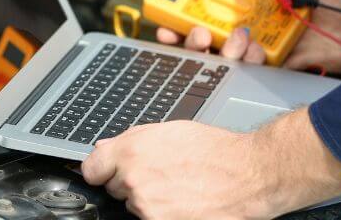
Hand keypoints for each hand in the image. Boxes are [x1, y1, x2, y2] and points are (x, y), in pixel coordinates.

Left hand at [81, 109, 340, 219]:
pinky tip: (183, 201)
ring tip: (178, 186)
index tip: (110, 171)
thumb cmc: (215, 150)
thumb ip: (132, 140)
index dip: (103, 169)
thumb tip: (106, 148)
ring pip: (134, 206)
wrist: (249, 175)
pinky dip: (163, 213)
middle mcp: (133, 180)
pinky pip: (151, 218)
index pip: (91, 169)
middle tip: (162, 173)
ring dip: (149, 199)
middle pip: (114, 188)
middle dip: (131, 181)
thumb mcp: (170, 130)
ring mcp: (146, 207)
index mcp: (131, 150)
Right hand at [155, 0, 340, 73]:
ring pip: (221, 56)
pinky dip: (247, 58)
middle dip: (189, 38)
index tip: (166, 16)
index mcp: (241, 5)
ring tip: (239, 36)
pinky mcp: (271, 68)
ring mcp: (255, 50)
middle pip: (202, 38)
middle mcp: (243, 28)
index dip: (179, 15)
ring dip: (221, 48)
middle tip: (195, 32)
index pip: (201, 11)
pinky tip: (256, 49)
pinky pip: (248, 68)